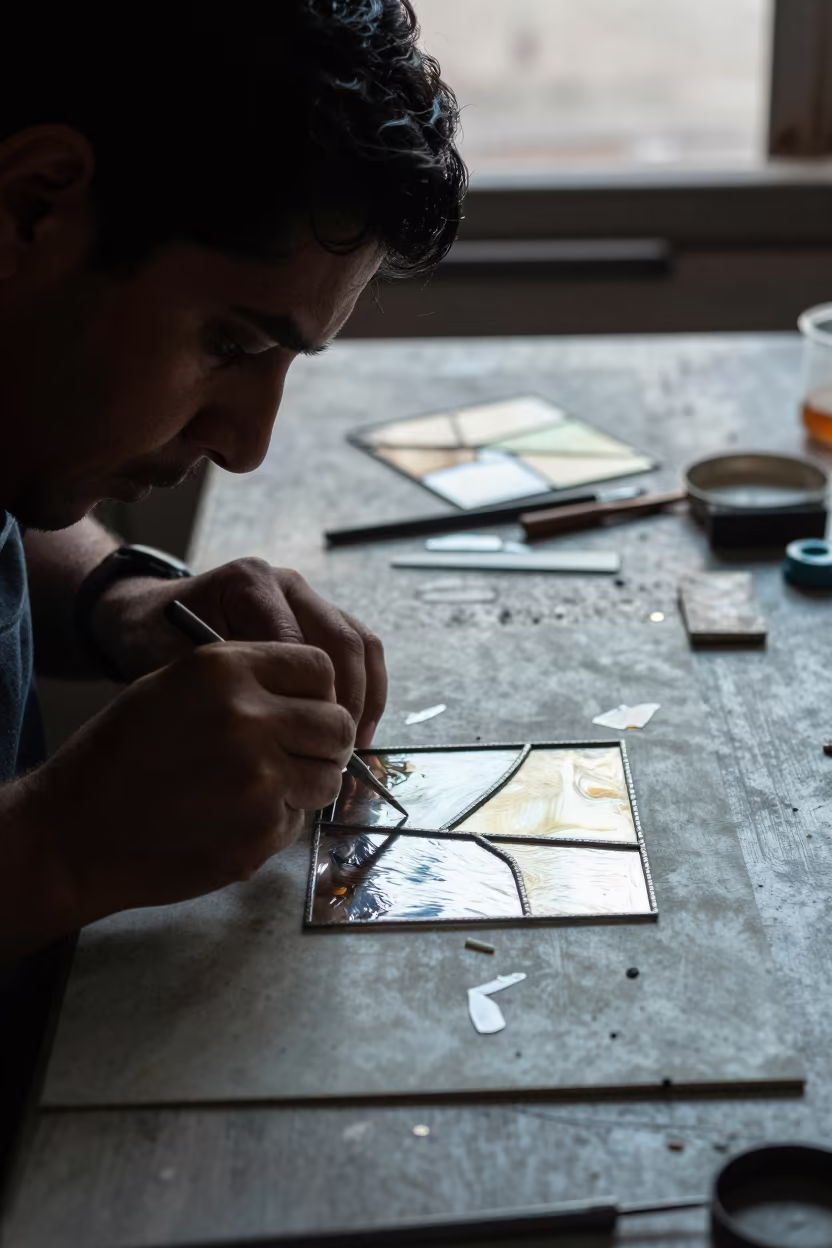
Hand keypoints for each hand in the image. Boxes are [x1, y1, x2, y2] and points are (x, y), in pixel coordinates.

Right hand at [5, 641, 353, 934]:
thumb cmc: (122, 753)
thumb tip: (312, 691)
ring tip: (260, 787)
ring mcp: (260, 778)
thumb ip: (244, 678)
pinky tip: (232, 818)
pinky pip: (298, 820)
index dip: (318, 691)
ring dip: (306, 783)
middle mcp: (250, 717)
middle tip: (298, 754)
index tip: (305, 709)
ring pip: (328, 776)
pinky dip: (275, 821)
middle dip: (324, 741)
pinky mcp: (261, 831)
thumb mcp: (174, 684)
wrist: (76, 831)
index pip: (319, 665)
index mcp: (227, 669)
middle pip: (336, 723)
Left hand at [93, 558, 386, 746]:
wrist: (144, 614)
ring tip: (356, 743)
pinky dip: (366, 687)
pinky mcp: (319, 615)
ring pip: (361, 642)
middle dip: (347, 701)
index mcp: (251, 583)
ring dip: (366, 695)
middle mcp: (287, 584)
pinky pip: (360, 647)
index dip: (312, 700)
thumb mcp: (171, 663)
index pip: (299, 646)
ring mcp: (307, 597)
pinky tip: (356, 727)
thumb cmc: (151, 638)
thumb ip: (221, 688)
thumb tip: (272, 734)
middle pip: (341, 640)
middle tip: (338, 750)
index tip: (307, 745)